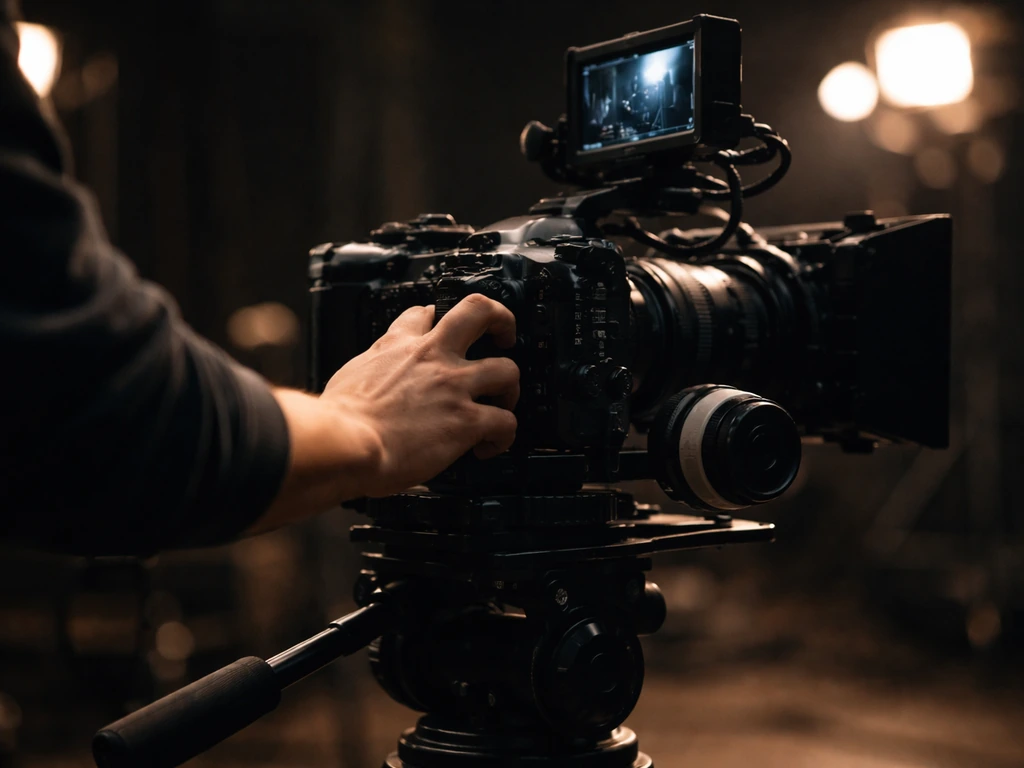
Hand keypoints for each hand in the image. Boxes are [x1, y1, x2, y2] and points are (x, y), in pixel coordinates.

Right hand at [321, 294, 519, 495]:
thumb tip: (368, 378)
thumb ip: (371, 369)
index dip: (438, 318)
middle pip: (480, 311)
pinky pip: (505, 422)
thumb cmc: (338, 419)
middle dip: (502, 320)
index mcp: (398, 345)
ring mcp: (453, 386)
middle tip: (505, 337)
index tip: (444, 329)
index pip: (424, 313)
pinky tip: (489, 447)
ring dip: (509, 389)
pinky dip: (503, 436)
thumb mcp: (349, 375)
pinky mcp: (466, 420)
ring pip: (507, 370)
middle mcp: (431, 357)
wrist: (344, 443)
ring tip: (501, 405)